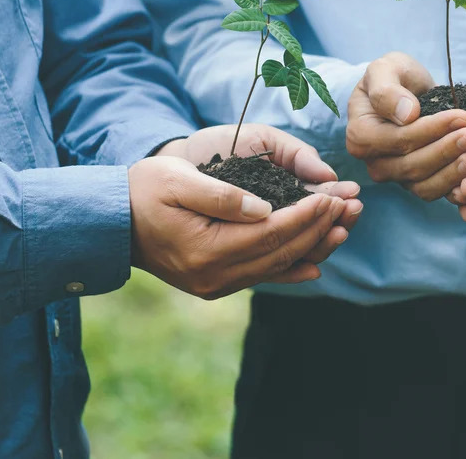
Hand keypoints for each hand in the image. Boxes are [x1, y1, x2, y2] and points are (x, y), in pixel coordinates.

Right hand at [158, 123, 362, 265]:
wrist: (114, 222)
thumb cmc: (145, 190)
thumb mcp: (177, 180)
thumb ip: (221, 195)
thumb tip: (265, 209)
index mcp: (205, 248)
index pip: (271, 233)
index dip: (305, 215)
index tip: (331, 197)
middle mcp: (213, 275)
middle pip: (280, 252)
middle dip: (319, 229)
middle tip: (351, 208)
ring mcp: (215, 284)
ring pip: (276, 267)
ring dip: (313, 247)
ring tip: (344, 227)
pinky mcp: (216, 284)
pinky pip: (262, 277)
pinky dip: (291, 269)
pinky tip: (316, 263)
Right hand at [346, 52, 465, 216]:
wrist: (406, 90)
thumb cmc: (392, 77)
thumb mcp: (385, 69)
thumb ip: (388, 90)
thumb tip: (407, 115)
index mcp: (360, 137)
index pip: (399, 140)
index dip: (432, 130)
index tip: (462, 116)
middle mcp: (375, 163)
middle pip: (413, 166)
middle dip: (447, 151)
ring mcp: (396, 177)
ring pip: (425, 185)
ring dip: (454, 173)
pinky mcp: (417, 184)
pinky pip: (437, 193)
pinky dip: (458, 191)